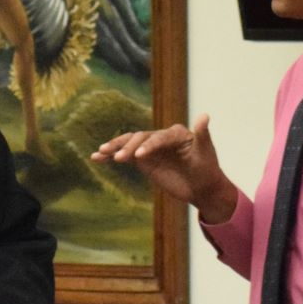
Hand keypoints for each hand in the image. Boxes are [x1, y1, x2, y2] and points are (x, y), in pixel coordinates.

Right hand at [92, 114, 239, 223]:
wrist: (201, 187)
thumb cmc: (207, 169)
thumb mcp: (206, 153)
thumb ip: (202, 134)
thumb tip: (205, 115)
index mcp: (176, 133)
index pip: (159, 137)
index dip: (149, 145)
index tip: (139, 156)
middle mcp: (160, 137)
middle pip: (140, 138)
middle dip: (128, 147)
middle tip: (118, 158)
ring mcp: (149, 148)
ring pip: (128, 143)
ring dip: (115, 147)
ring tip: (101, 153)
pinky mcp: (142, 159)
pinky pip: (124, 155)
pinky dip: (110, 156)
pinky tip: (96, 158)